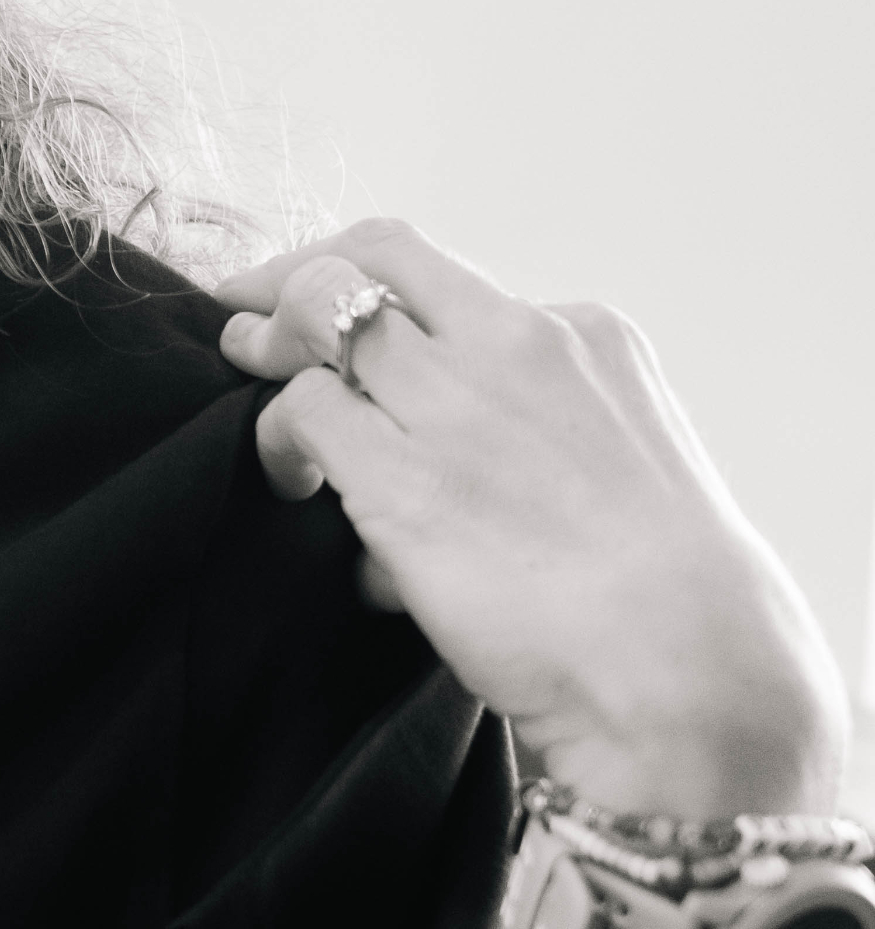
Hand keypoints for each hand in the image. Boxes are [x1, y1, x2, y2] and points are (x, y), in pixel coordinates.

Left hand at [216, 221, 844, 821]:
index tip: (313, 291)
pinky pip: (299, 412)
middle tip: (247, 318)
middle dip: (291, 278)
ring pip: (319, 318)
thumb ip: (538, 421)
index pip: (444, 272)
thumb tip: (450, 438)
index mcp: (584, 335)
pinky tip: (289, 480)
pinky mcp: (399, 474)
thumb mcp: (621, 458)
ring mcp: (456, 402)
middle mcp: (517, 343)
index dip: (360, 272)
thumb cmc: (663, 600)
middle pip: (368, 263)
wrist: (682, 665)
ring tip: (248, 380)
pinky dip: (278, 438)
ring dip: (269, 348)